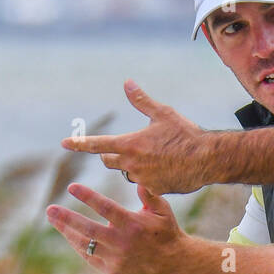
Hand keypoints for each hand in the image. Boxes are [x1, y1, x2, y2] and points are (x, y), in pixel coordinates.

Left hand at [46, 182, 186, 273]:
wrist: (175, 262)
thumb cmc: (167, 231)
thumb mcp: (163, 210)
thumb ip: (148, 194)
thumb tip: (136, 178)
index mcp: (133, 224)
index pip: (105, 208)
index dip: (87, 197)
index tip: (71, 187)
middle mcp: (122, 242)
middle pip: (88, 229)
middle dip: (66, 218)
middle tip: (50, 208)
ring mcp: (116, 258)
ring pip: (85, 244)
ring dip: (66, 231)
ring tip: (53, 219)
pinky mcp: (112, 270)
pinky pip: (89, 257)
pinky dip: (78, 245)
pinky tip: (68, 234)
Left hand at [60, 80, 208, 193]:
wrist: (208, 159)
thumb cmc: (186, 134)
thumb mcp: (164, 114)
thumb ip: (142, 101)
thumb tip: (127, 83)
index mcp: (131, 143)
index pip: (97, 144)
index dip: (79, 143)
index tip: (64, 143)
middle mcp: (132, 163)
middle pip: (109, 161)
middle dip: (110, 155)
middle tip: (117, 150)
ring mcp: (142, 178)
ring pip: (128, 173)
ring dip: (133, 166)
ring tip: (153, 158)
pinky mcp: (154, 190)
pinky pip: (145, 184)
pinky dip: (150, 177)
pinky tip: (166, 169)